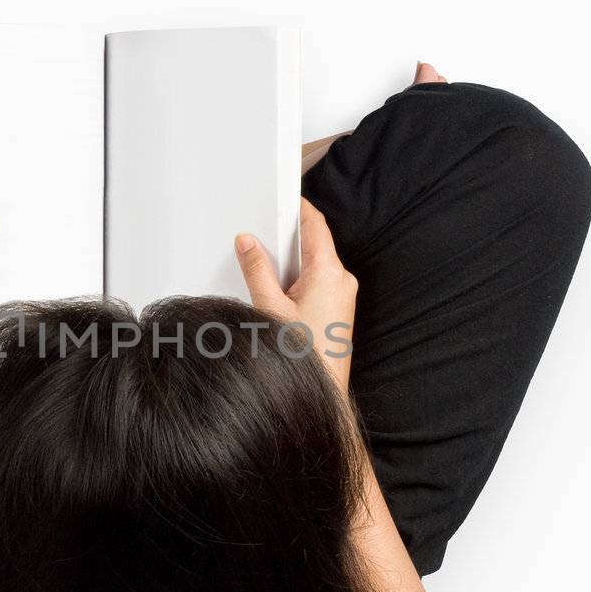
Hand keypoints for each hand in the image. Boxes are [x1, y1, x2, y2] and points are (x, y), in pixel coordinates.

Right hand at [234, 199, 356, 391]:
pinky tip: (279, 298)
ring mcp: (343, 295)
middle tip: (261, 243)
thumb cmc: (303, 357)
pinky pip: (318, 282)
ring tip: (267, 281)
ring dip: (290, 266)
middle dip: (285, 243)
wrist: (323, 391)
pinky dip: (297, 282)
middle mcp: (342, 279)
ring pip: (314, 265)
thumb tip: (247, 243)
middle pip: (313, 244)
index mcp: (329, 272)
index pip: (315, 225)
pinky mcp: (339, 309)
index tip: (282, 199)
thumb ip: (257, 270)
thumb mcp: (270, 308)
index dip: (298, 208)